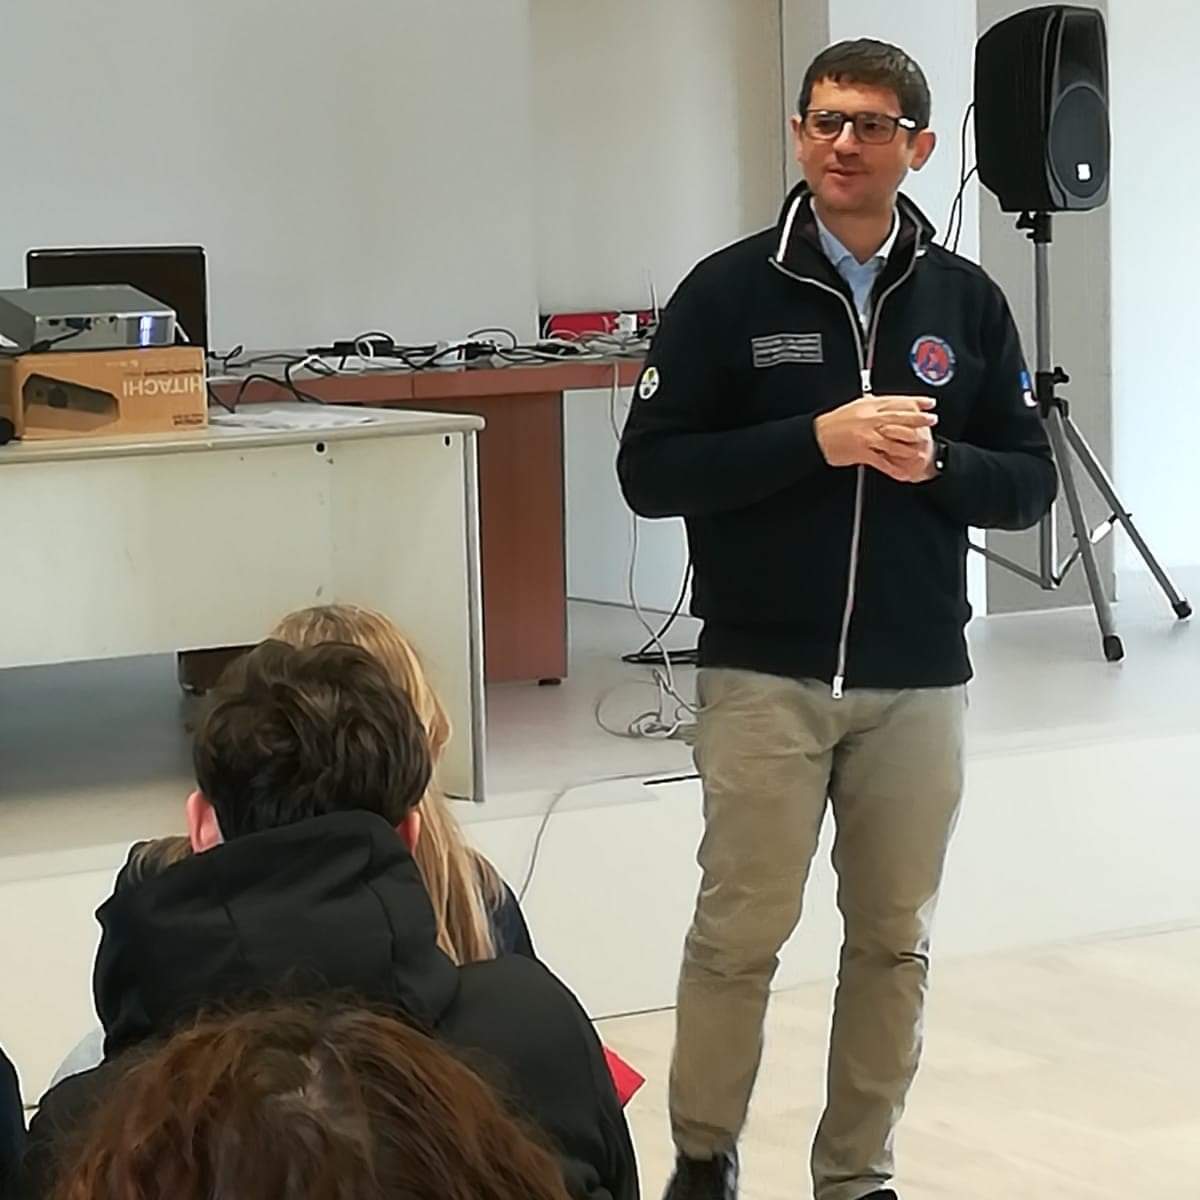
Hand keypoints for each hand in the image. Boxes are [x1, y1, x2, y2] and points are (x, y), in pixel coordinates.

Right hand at [814, 395, 936, 477]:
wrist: (816, 437)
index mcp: (868, 407)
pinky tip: (903, 472)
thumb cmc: (832, 424)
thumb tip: (885, 401)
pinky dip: (893, 468)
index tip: (929, 403)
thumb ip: (871, 404)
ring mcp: (866, 437)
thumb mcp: (854, 407)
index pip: (897, 402)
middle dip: (918, 419)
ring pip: (894, 440)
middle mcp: (869, 420)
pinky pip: (881, 461)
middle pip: (899, 418)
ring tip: (922, 448)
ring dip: (910, 445)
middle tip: (932, 420)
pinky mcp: (861, 453)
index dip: (915, 402)